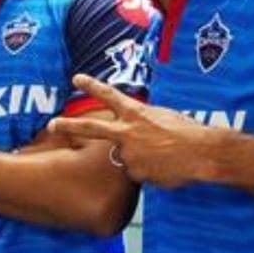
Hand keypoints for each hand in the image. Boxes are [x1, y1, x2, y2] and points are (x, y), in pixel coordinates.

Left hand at [47, 74, 218, 188]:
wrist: (203, 152)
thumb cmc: (189, 133)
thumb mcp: (163, 118)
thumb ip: (142, 123)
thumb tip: (134, 134)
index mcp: (136, 114)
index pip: (109, 95)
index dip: (91, 85)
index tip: (76, 78)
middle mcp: (127, 132)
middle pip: (91, 128)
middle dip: (67, 126)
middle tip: (50, 125)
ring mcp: (128, 153)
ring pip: (127, 159)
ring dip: (142, 159)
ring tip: (165, 157)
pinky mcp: (134, 172)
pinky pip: (138, 174)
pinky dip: (150, 173)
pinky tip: (165, 168)